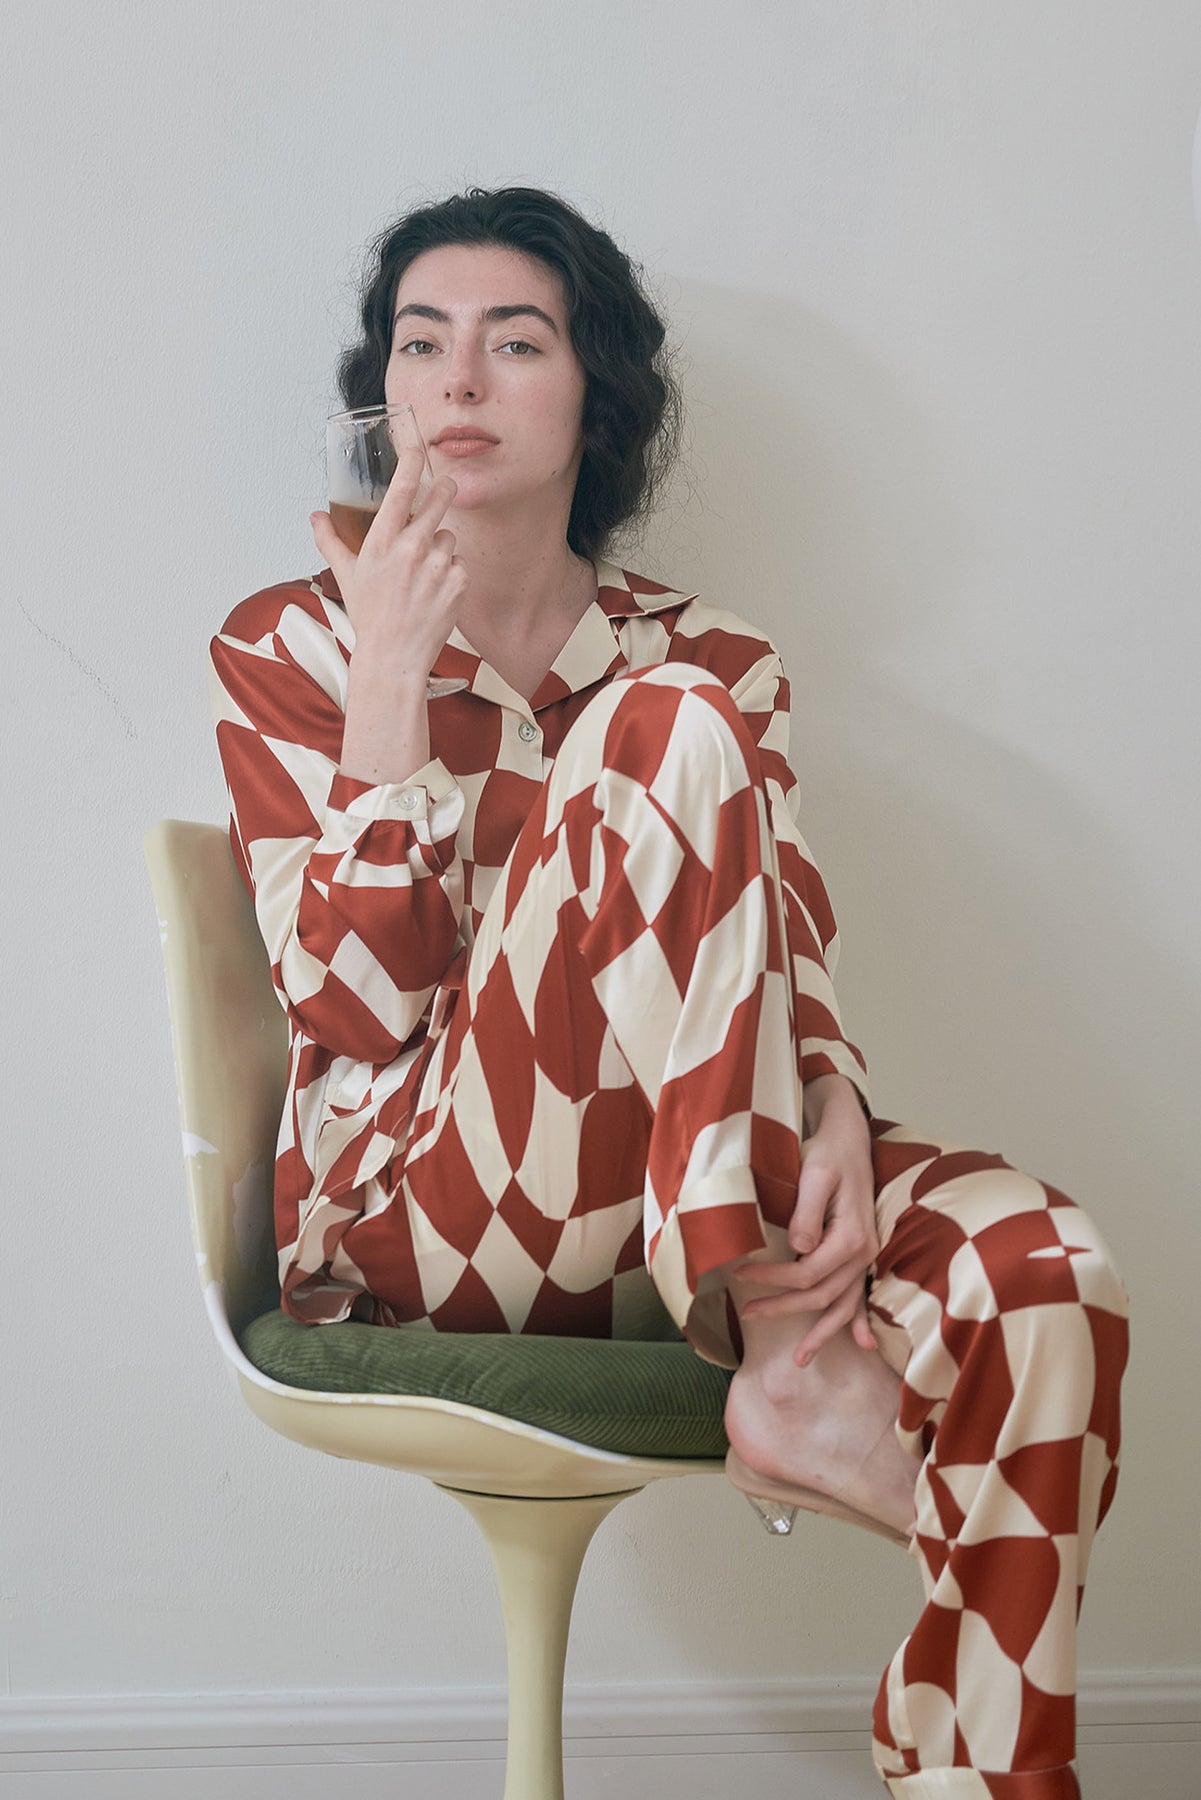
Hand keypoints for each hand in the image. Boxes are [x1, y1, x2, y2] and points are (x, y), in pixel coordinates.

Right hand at [310, 445, 467, 682]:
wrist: (394, 657)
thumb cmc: (370, 617)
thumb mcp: (345, 574)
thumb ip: (330, 540)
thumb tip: (316, 516)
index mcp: (382, 541)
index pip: (401, 488)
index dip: (412, 461)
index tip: (418, 448)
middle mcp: (412, 548)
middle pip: (441, 498)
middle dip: (445, 490)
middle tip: (444, 490)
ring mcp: (438, 566)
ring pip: (449, 537)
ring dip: (440, 548)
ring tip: (422, 575)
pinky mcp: (458, 583)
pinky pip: (459, 564)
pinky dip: (450, 574)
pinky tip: (434, 593)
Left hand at [733, 1075, 877, 1366]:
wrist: (847, 1137)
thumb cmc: (827, 1153)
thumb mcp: (814, 1174)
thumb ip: (808, 1213)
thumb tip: (799, 1248)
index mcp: (852, 1236)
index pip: (807, 1273)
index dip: (773, 1280)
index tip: (740, 1277)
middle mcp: (865, 1252)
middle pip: (823, 1295)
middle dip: (785, 1309)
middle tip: (747, 1315)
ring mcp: (867, 1256)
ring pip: (844, 1304)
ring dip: (822, 1333)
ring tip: (800, 1359)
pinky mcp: (863, 1254)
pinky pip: (861, 1295)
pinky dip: (859, 1321)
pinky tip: (861, 1344)